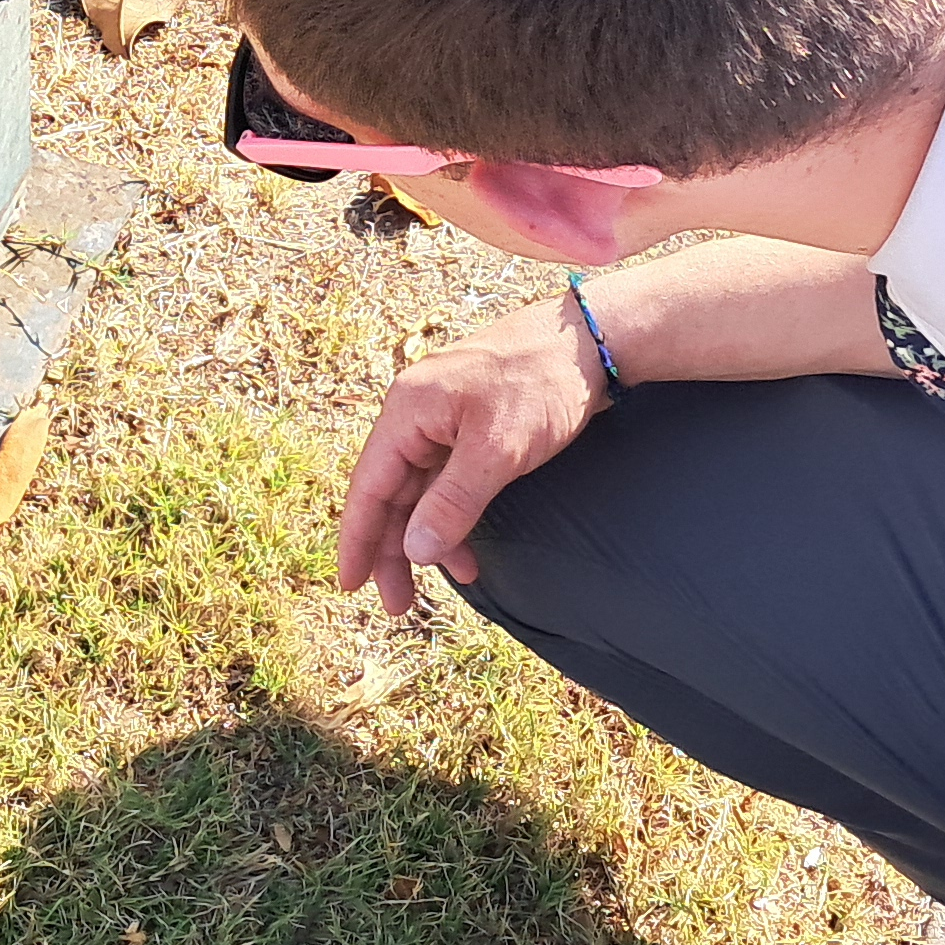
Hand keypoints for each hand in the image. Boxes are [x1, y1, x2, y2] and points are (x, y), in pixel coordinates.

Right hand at [333, 299, 605, 615]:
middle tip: (397, 604)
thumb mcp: (498, 449)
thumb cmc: (542, 383)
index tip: (351, 584)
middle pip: (391, 492)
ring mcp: (444, 420)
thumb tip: (414, 550)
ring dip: (429, 537)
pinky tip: (470, 548)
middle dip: (392, 549)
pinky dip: (455, 516)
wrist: (593, 339)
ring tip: (450, 580)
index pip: (369, 485)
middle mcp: (417, 414)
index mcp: (409, 411)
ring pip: (421, 490)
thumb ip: (452, 502)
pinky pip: (449, 480)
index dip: (358, 538)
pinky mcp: (472, 426)